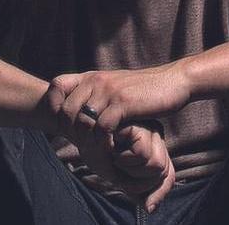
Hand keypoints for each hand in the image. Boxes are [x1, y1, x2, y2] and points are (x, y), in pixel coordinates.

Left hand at [45, 62, 190, 149]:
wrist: (174, 82)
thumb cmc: (145, 90)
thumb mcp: (116, 87)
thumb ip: (98, 95)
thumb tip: (81, 111)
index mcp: (92, 76)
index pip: (56, 86)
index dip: (54, 106)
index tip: (67, 124)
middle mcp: (96, 81)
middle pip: (65, 111)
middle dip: (72, 133)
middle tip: (85, 146)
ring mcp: (108, 91)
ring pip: (82, 121)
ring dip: (88, 142)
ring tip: (98, 151)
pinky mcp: (122, 103)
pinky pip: (101, 128)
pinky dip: (103, 143)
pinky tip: (112, 149)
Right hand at [61, 119, 173, 211]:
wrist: (79, 133)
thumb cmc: (97, 151)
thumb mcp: (119, 175)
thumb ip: (136, 189)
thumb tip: (150, 208)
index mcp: (154, 147)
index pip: (168, 175)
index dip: (159, 193)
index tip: (147, 205)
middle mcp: (155, 136)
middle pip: (164, 171)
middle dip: (141, 181)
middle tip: (120, 169)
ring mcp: (149, 128)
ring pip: (156, 165)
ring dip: (130, 169)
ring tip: (116, 157)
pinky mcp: (139, 125)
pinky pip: (142, 155)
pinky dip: (125, 159)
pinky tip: (113, 149)